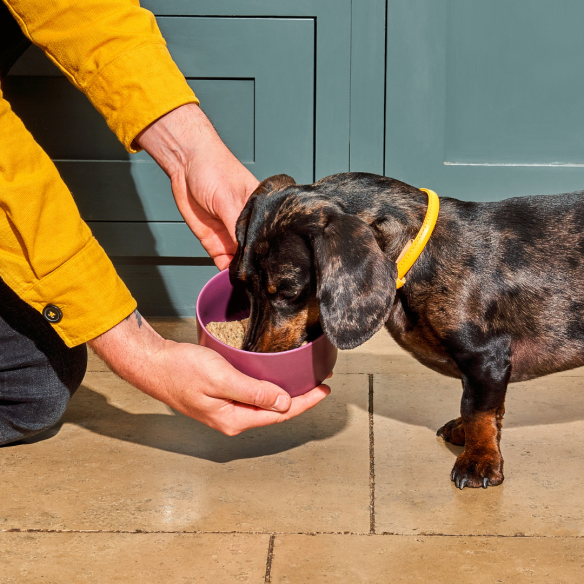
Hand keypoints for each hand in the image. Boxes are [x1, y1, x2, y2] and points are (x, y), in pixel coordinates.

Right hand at [89, 311, 330, 434]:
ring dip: (285, 393)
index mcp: (234, 420)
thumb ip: (253, 393)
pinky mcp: (220, 400)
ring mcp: (225, 411)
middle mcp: (232, 420)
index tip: (324, 390)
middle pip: (275, 411)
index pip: (280, 414)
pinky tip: (275, 379)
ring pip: (264, 405)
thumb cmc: (180, 369)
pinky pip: (252, 397)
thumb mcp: (221, 378)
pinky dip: (268, 389)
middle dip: (300, 398)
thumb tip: (284, 404)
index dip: (305, 402)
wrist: (153, 364)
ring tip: (303, 381)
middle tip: (320, 383)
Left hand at [136, 103, 257, 269]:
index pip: (270, 238)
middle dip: (256, 266)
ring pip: (241, 262)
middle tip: (258, 281)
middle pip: (257, 253)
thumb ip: (237, 227)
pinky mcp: (215, 242)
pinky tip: (229, 280)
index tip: (271, 268)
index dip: (270, 253)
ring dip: (241, 273)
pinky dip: (225, 274)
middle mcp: (248, 227)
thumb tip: (247, 253)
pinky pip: (224, 263)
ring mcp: (232, 236)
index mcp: (262, 213)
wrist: (184, 164)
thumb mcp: (228, 199)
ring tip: (245, 284)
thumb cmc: (213, 169)